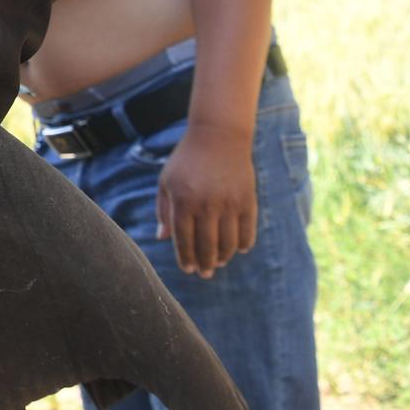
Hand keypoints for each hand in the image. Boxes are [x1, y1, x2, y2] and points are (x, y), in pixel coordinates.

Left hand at [156, 123, 258, 277]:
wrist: (218, 136)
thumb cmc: (186, 160)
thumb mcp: (167, 181)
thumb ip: (163, 210)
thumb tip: (162, 238)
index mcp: (183, 201)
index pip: (184, 239)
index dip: (186, 258)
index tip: (188, 269)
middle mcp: (206, 205)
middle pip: (207, 246)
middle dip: (205, 264)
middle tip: (205, 273)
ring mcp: (229, 203)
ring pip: (228, 243)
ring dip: (224, 257)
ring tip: (219, 262)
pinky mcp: (247, 200)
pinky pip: (247, 231)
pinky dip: (243, 244)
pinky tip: (237, 249)